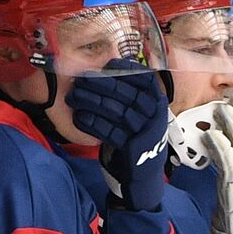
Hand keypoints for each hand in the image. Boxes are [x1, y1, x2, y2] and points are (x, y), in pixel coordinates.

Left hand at [67, 60, 169, 210]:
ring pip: (116, 111)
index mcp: (158, 104)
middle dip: (101, 84)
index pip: (145, 80)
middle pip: (126, 94)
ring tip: (74, 97)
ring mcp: (145, 132)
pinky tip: (80, 117)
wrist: (145, 170)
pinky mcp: (133, 147)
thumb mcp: (142, 113)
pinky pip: (110, 132)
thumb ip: (131, 93)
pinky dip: (93, 124)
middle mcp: (154, 116)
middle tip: (81, 80)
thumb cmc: (137, 135)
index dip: (127, 70)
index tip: (108, 64)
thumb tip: (108, 67)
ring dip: (92, 102)